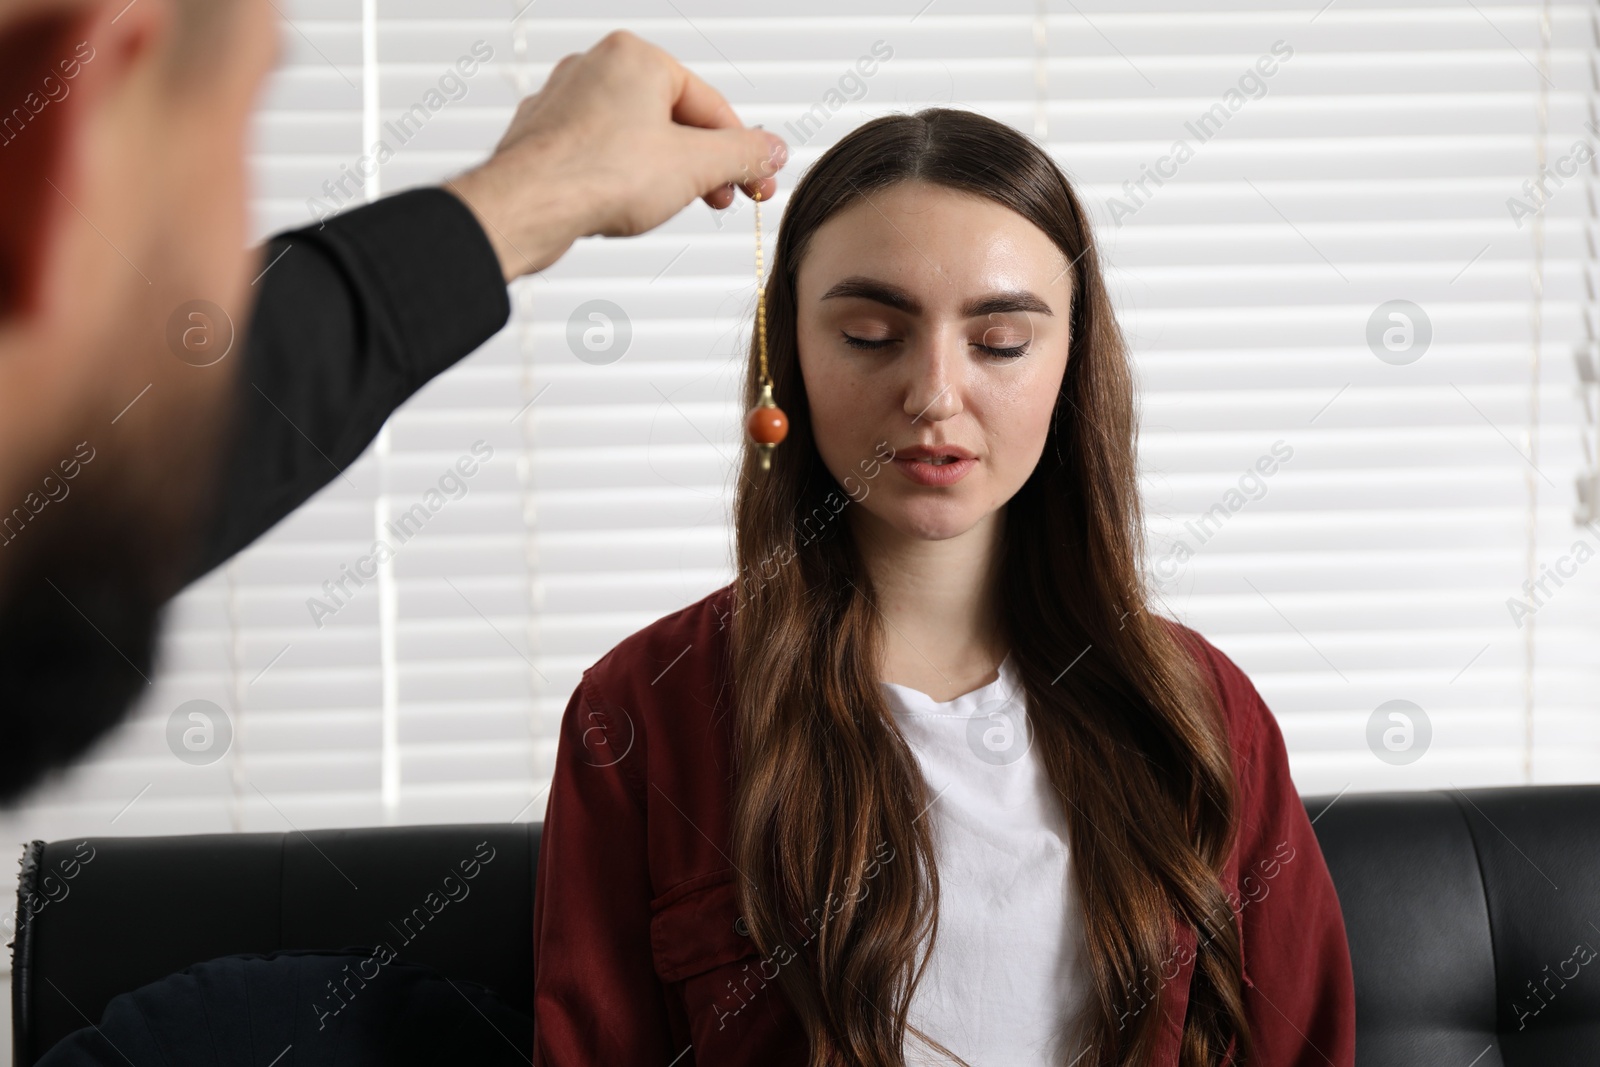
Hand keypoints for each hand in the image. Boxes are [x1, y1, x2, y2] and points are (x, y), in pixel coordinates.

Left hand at [446, 29, 788, 282]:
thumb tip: (771, 150)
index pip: (711, 106)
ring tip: (672, 205)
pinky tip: (625, 205)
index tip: (758, 183)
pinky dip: (622, 178)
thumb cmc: (599, 174)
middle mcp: (597, 66)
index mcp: (638, 58)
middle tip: (723, 199)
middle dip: (702, 165)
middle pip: (674, 119)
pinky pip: (600, 153)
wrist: (526, 207)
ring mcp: (566, 100)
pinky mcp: (545, 135)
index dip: (743, 152)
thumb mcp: (696, 167)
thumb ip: (743, 156)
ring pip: (636, 137)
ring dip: (665, 174)